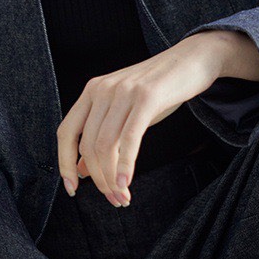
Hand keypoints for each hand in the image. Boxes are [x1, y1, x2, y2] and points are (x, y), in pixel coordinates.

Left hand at [56, 29, 258, 204]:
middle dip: (99, 179)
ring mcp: (124, 91)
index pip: (66, 133)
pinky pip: (129, 138)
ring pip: (106, 145)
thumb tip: (81, 170)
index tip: (72, 189)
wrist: (193, 58)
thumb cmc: (159, 90)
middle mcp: (102, 90)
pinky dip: (125, 165)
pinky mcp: (147, 97)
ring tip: (123, 197)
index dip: (64, 164)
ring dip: (112, 178)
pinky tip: (126, 183)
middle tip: (114, 199)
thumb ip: (102, 136)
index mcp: (92, 92)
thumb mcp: (125, 112)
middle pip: (88, 145)